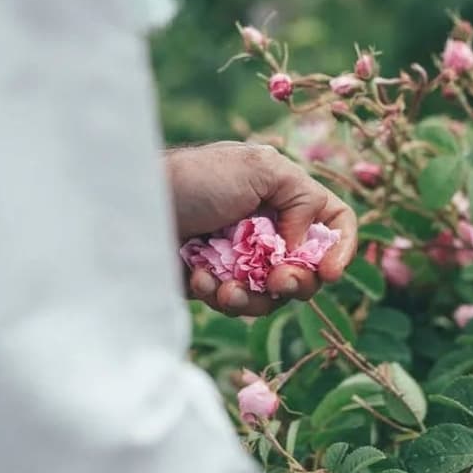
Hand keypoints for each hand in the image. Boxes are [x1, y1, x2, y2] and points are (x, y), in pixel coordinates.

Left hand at [166, 141, 356, 315]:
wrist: (131, 207)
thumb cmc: (194, 179)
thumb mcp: (259, 168)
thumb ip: (301, 198)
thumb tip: (304, 245)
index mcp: (284, 197)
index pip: (334, 224)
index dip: (341, 249)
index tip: (329, 271)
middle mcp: (268, 229)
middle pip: (308, 270)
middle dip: (297, 282)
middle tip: (278, 280)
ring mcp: (242, 259)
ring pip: (273, 296)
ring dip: (254, 297)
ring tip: (225, 286)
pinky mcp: (215, 282)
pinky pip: (236, 304)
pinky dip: (220, 295)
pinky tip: (199, 277)